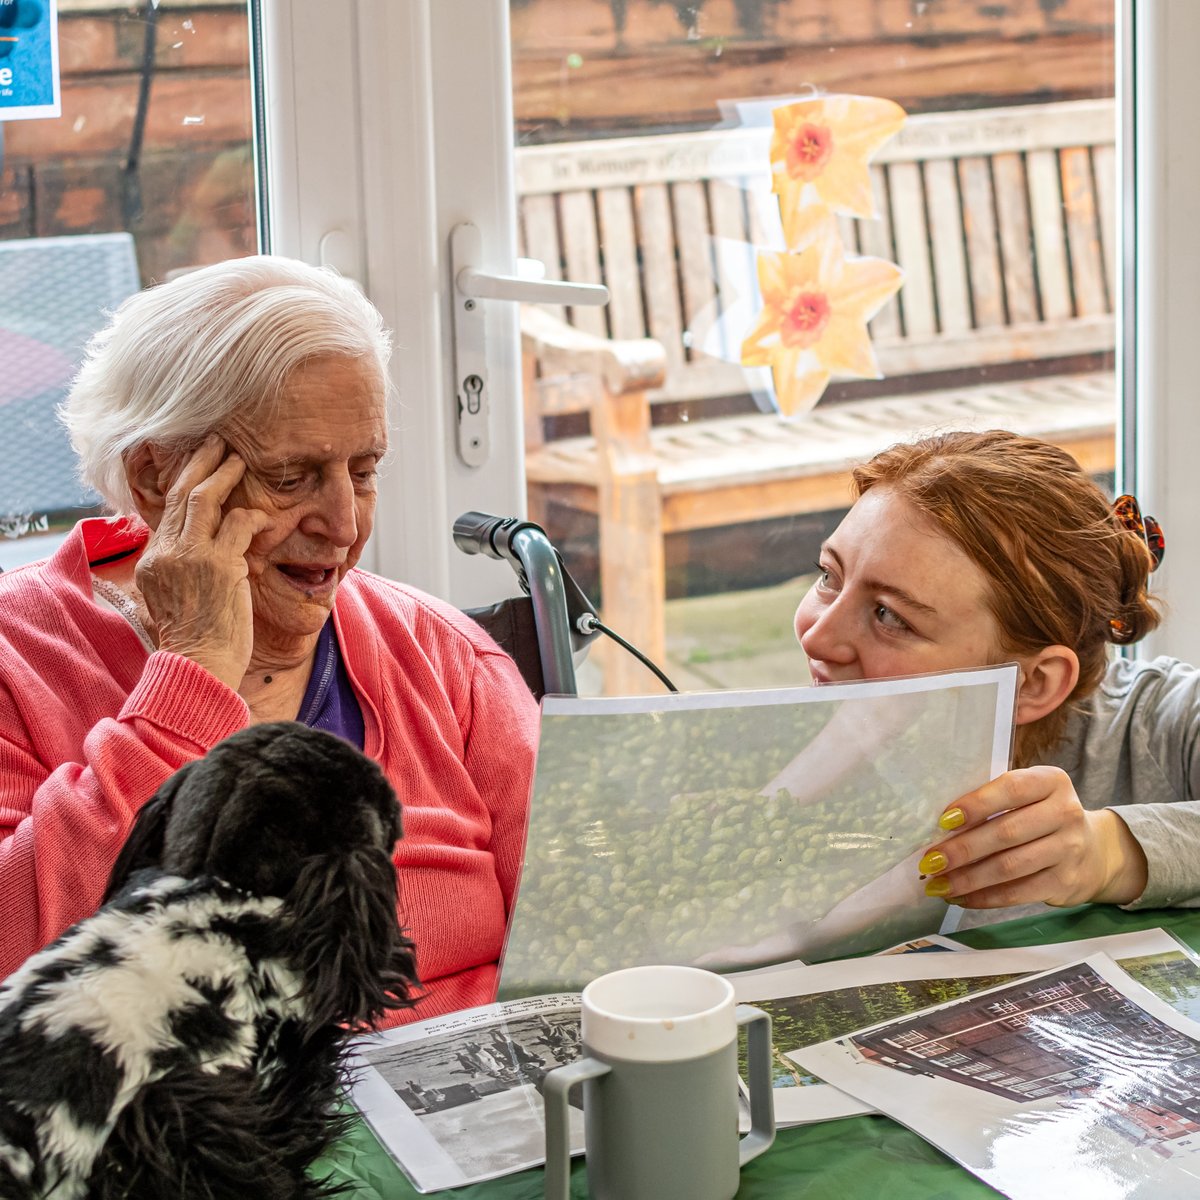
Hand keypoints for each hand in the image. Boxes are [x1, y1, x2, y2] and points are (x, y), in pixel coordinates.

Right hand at [134, 435, 272, 688]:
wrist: (199, 667)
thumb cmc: (197, 640)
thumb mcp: (175, 599)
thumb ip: (181, 568)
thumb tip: (192, 549)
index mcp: (154, 560)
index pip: (167, 509)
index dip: (186, 482)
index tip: (200, 463)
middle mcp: (166, 552)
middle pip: (180, 494)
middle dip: (200, 463)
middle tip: (218, 442)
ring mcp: (191, 557)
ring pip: (203, 499)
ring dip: (223, 474)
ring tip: (238, 457)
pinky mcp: (219, 566)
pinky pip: (238, 525)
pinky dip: (252, 516)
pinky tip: (263, 514)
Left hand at [919, 766, 1148, 908]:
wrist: (1094, 852)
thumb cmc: (1042, 817)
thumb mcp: (1028, 797)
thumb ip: (993, 802)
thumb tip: (942, 827)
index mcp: (1051, 781)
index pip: (1011, 788)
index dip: (976, 804)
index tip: (944, 820)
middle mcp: (1065, 812)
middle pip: (1006, 832)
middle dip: (962, 849)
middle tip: (930, 862)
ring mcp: (1068, 849)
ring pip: (1009, 867)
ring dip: (968, 878)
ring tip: (938, 884)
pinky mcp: (1065, 882)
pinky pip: (1018, 892)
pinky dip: (985, 897)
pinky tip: (960, 898)